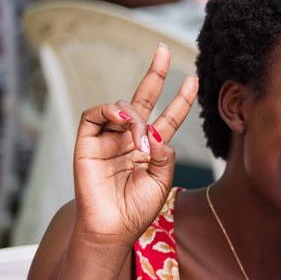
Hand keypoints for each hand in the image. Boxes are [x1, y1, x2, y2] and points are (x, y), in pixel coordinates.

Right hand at [72, 44, 197, 246]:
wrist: (112, 229)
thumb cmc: (136, 210)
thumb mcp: (161, 181)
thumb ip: (165, 155)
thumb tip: (158, 133)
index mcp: (152, 147)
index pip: (168, 116)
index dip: (181, 98)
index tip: (193, 79)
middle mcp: (130, 137)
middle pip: (144, 98)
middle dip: (155, 73)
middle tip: (164, 50)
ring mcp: (108, 138)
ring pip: (122, 107)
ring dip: (136, 118)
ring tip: (142, 140)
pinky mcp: (87, 142)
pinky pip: (94, 115)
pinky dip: (110, 112)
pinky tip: (123, 120)